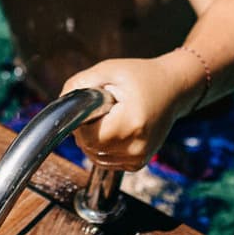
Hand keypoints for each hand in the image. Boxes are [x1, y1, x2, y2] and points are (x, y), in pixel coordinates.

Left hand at [62, 57, 181, 171]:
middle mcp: (136, 147)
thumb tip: (61, 106)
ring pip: (94, 156)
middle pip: (89, 147)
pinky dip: (102, 146)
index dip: (82, 120)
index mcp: (131, 124)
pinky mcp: (137, 164)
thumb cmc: (141, 77)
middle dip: (86, 128)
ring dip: (93, 138)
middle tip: (103, 107)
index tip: (93, 105)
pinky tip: (115, 128)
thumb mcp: (107, 70)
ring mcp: (138, 159)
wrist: (173, 89)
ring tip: (111, 116)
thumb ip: (79, 85)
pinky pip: (105, 160)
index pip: (87, 136)